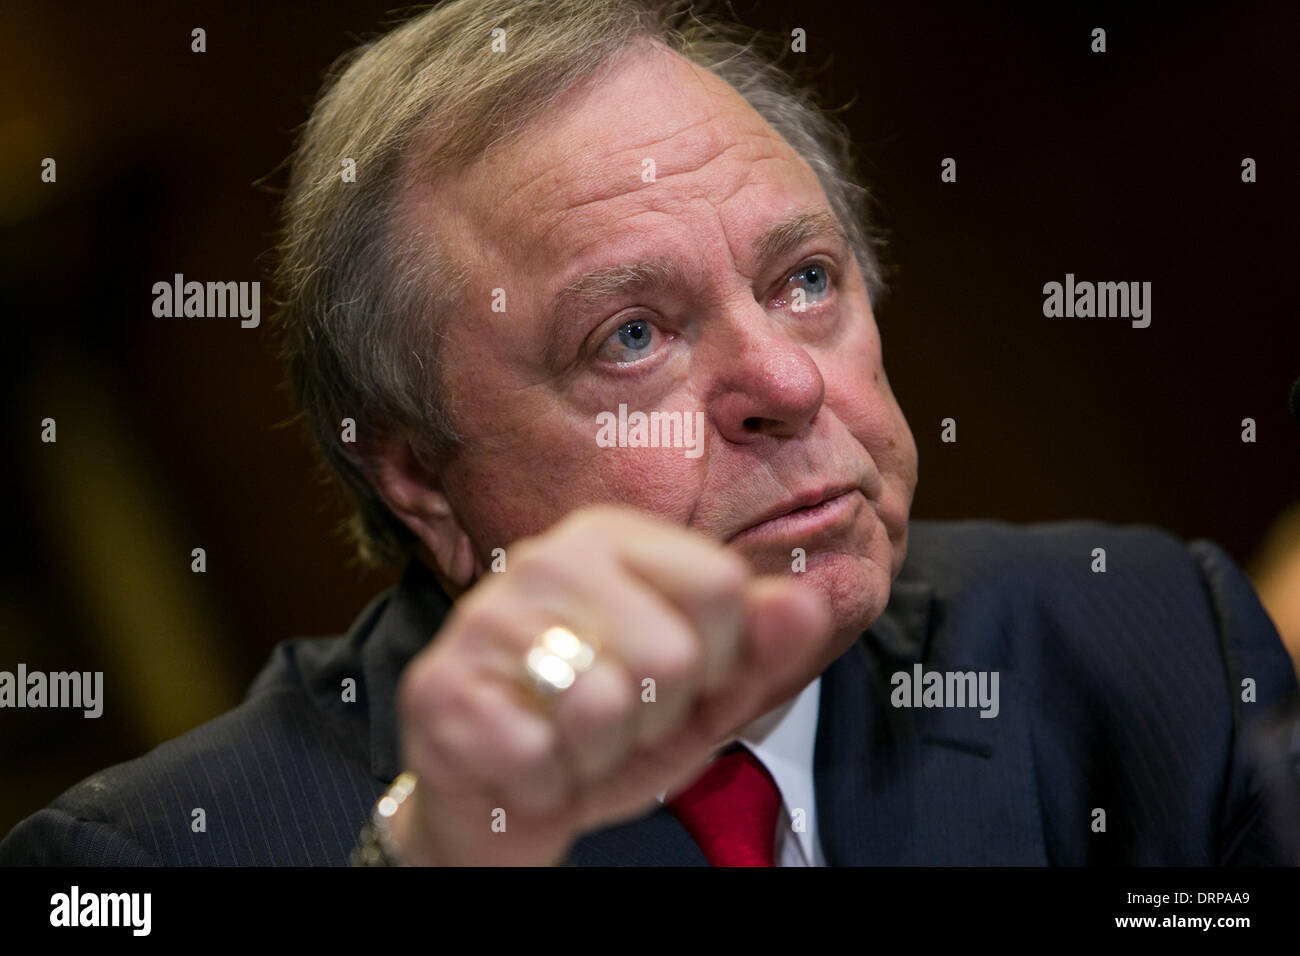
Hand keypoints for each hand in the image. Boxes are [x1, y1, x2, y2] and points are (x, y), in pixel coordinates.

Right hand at [389, 504, 830, 864]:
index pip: (722, 585)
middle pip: (673, 653)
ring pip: (603, 706)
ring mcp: (484, 619)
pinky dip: (545, 785)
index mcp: (612, 536)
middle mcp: (544, 558)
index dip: (720, 660)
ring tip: (572, 739)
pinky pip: (538, 755)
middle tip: (616, 719)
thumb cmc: (608, 729)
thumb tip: (807, 604)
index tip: (682, 678)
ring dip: (599, 755)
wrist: (503, 798)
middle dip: (656, 717)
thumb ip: (761, 647)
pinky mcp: (437, 687)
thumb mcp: (702, 692)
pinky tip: (525, 762)